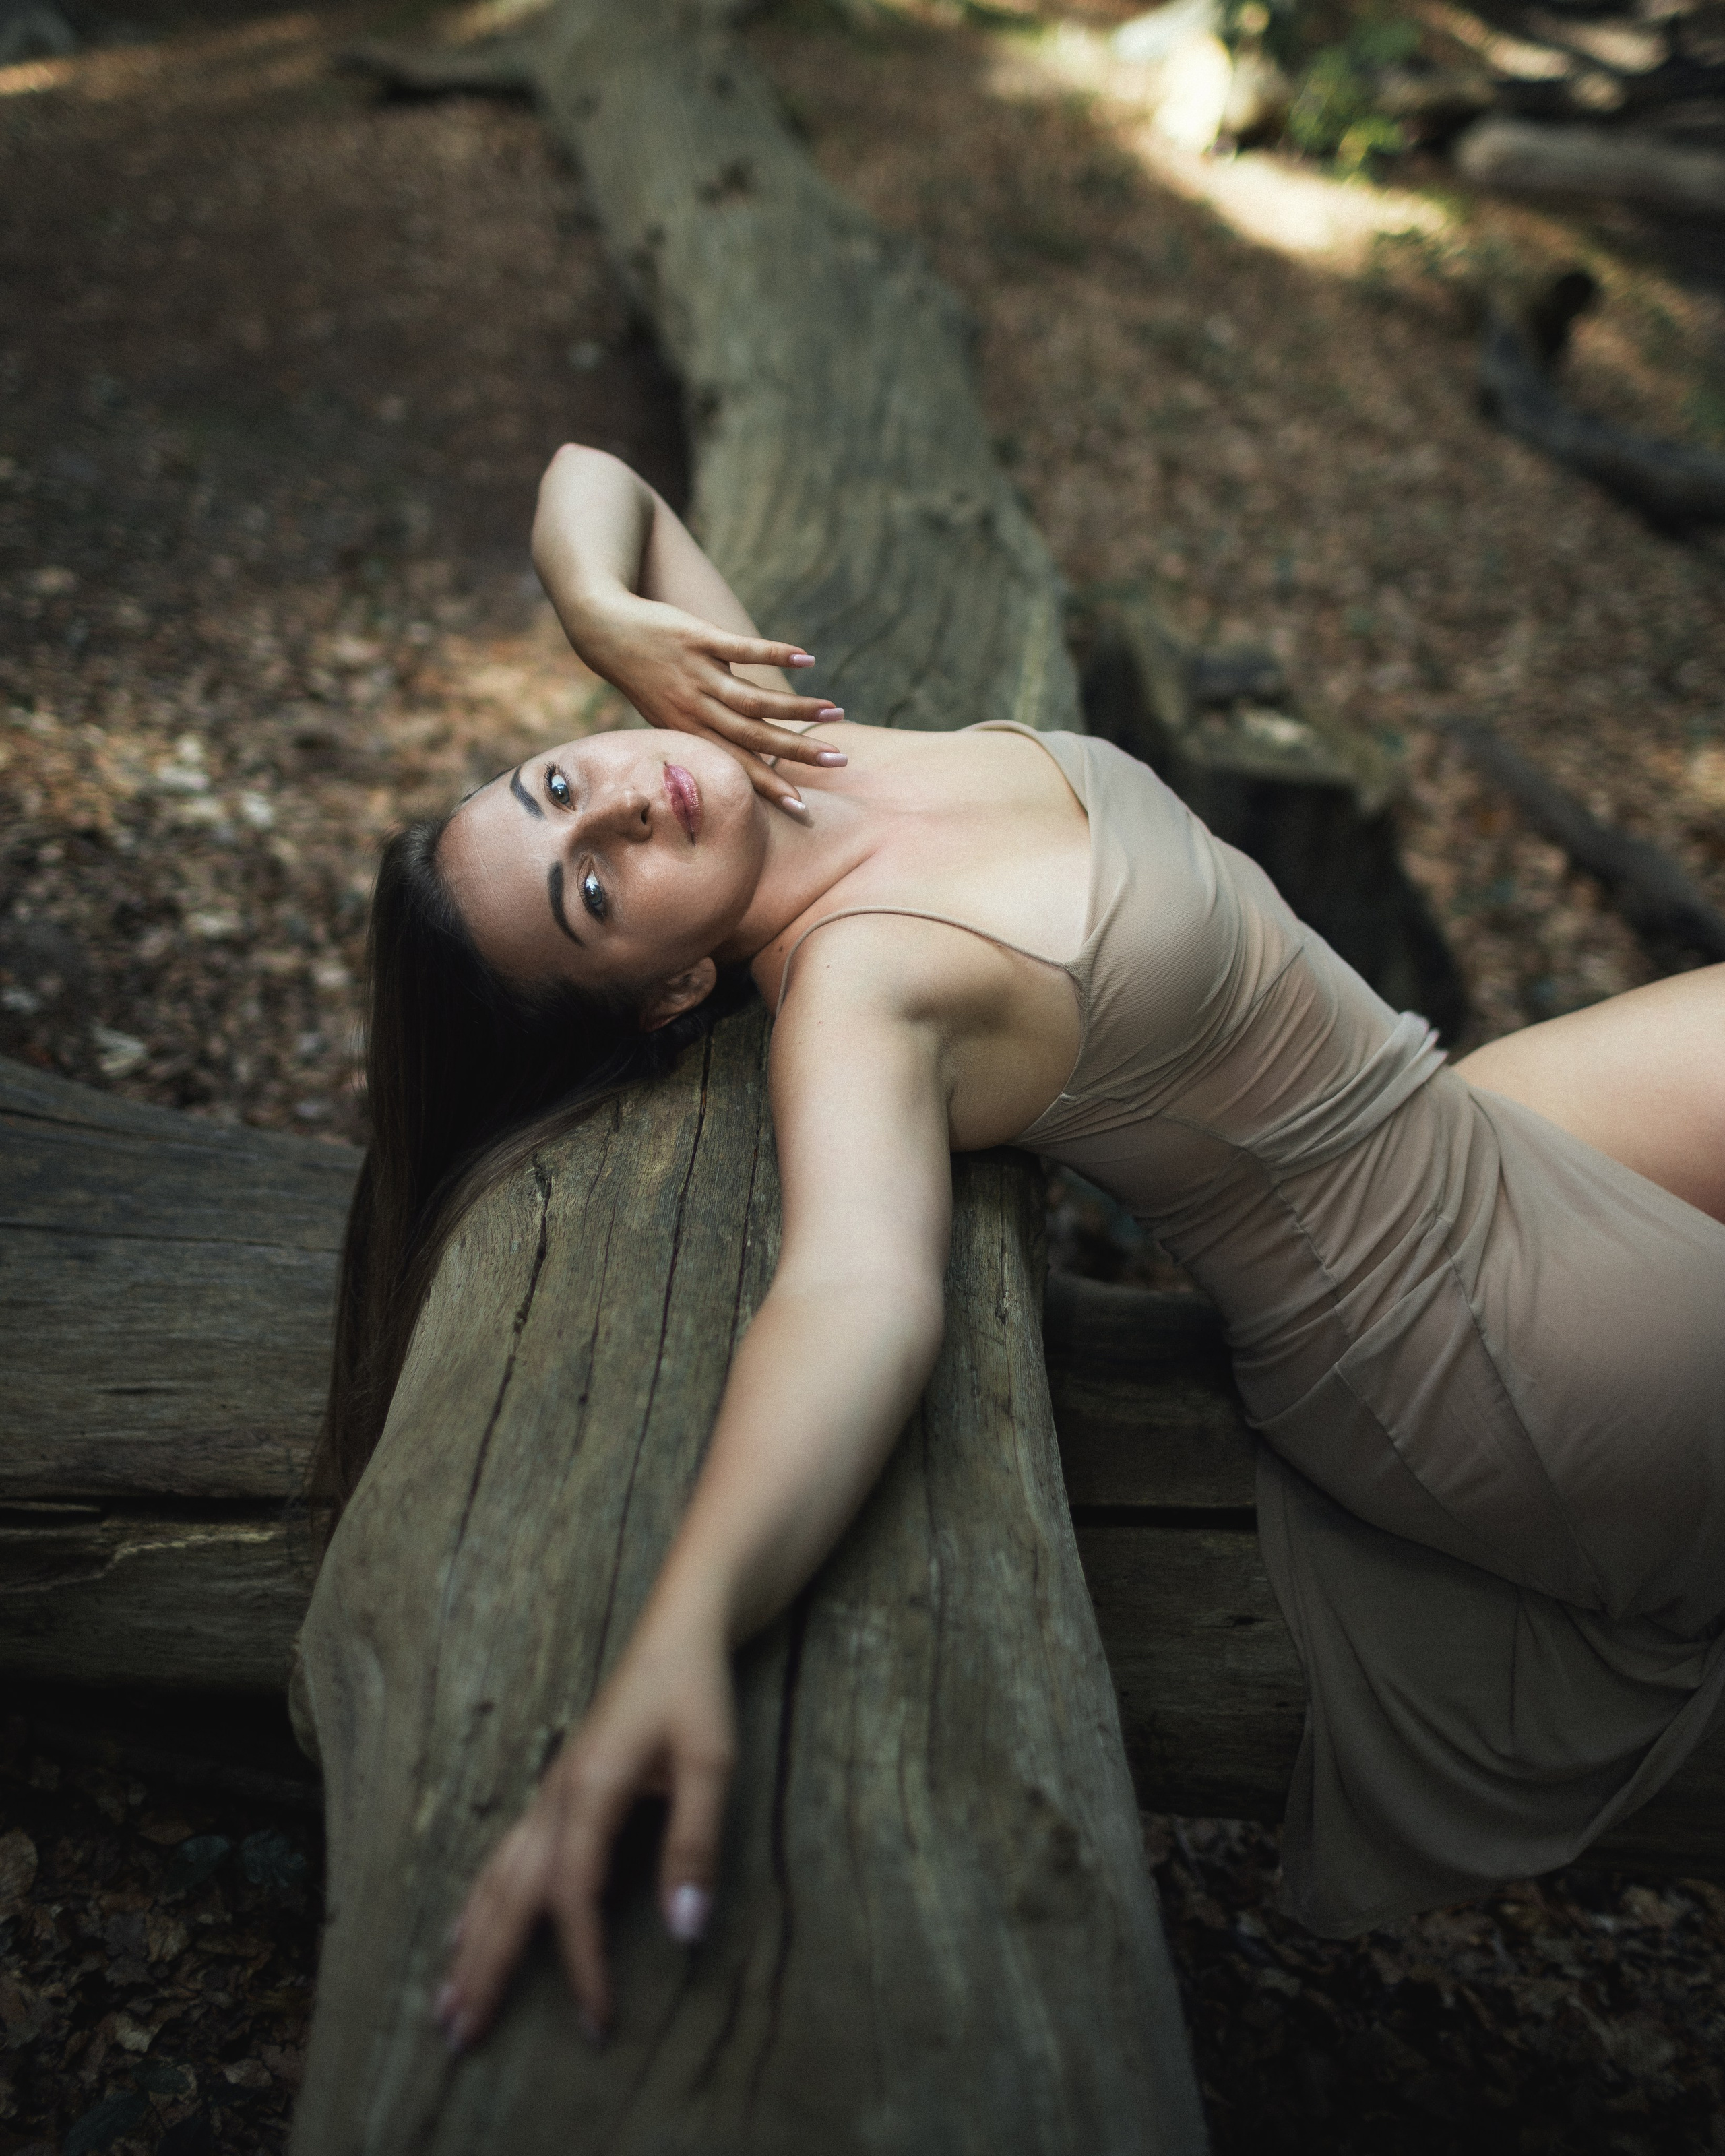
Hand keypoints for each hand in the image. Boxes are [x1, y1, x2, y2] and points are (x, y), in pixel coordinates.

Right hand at [434, 1619, 736, 2052]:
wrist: (680, 1626)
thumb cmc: (696, 1690)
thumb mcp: (712, 1762)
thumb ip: (695, 1845)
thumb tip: (685, 1931)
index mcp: (588, 1790)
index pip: (574, 1898)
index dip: (583, 1963)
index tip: (597, 2022)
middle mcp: (556, 1797)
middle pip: (509, 1897)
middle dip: (485, 1968)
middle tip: (460, 2036)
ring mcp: (551, 1791)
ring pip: (496, 1878)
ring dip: (472, 1941)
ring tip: (446, 2001)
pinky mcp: (559, 1788)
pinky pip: (504, 1856)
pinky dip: (480, 1901)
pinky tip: (464, 1927)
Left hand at [580, 591, 846, 812]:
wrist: (606, 634)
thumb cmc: (645, 680)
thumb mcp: (669, 717)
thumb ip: (705, 733)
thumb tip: (743, 753)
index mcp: (691, 732)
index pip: (737, 765)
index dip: (768, 786)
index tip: (801, 806)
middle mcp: (696, 709)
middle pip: (754, 737)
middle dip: (797, 751)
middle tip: (837, 759)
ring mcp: (698, 675)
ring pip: (752, 699)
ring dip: (796, 708)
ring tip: (834, 712)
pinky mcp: (699, 639)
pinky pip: (741, 650)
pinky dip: (774, 654)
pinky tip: (806, 660)